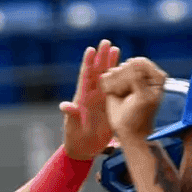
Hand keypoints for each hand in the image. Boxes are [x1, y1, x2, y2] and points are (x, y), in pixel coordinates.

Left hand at [60, 39, 121, 160]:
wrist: (84, 149)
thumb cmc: (75, 139)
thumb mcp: (72, 128)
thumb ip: (70, 116)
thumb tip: (65, 105)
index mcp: (82, 98)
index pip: (86, 77)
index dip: (88, 63)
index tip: (91, 49)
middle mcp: (92, 95)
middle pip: (98, 72)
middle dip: (101, 57)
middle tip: (106, 42)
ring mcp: (101, 99)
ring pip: (108, 77)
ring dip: (112, 63)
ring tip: (116, 48)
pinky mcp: (110, 105)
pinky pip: (116, 88)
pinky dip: (120, 78)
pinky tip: (126, 69)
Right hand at [99, 57, 167, 143]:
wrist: (128, 131)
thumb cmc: (139, 117)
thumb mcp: (143, 98)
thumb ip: (138, 78)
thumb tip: (131, 62)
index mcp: (155, 76)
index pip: (139, 63)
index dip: (131, 74)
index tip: (132, 89)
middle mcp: (143, 73)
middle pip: (127, 65)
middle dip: (123, 80)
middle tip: (126, 95)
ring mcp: (130, 76)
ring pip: (116, 70)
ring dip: (115, 84)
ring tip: (120, 95)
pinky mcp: (117, 81)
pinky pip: (108, 75)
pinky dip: (108, 85)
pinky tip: (114, 94)